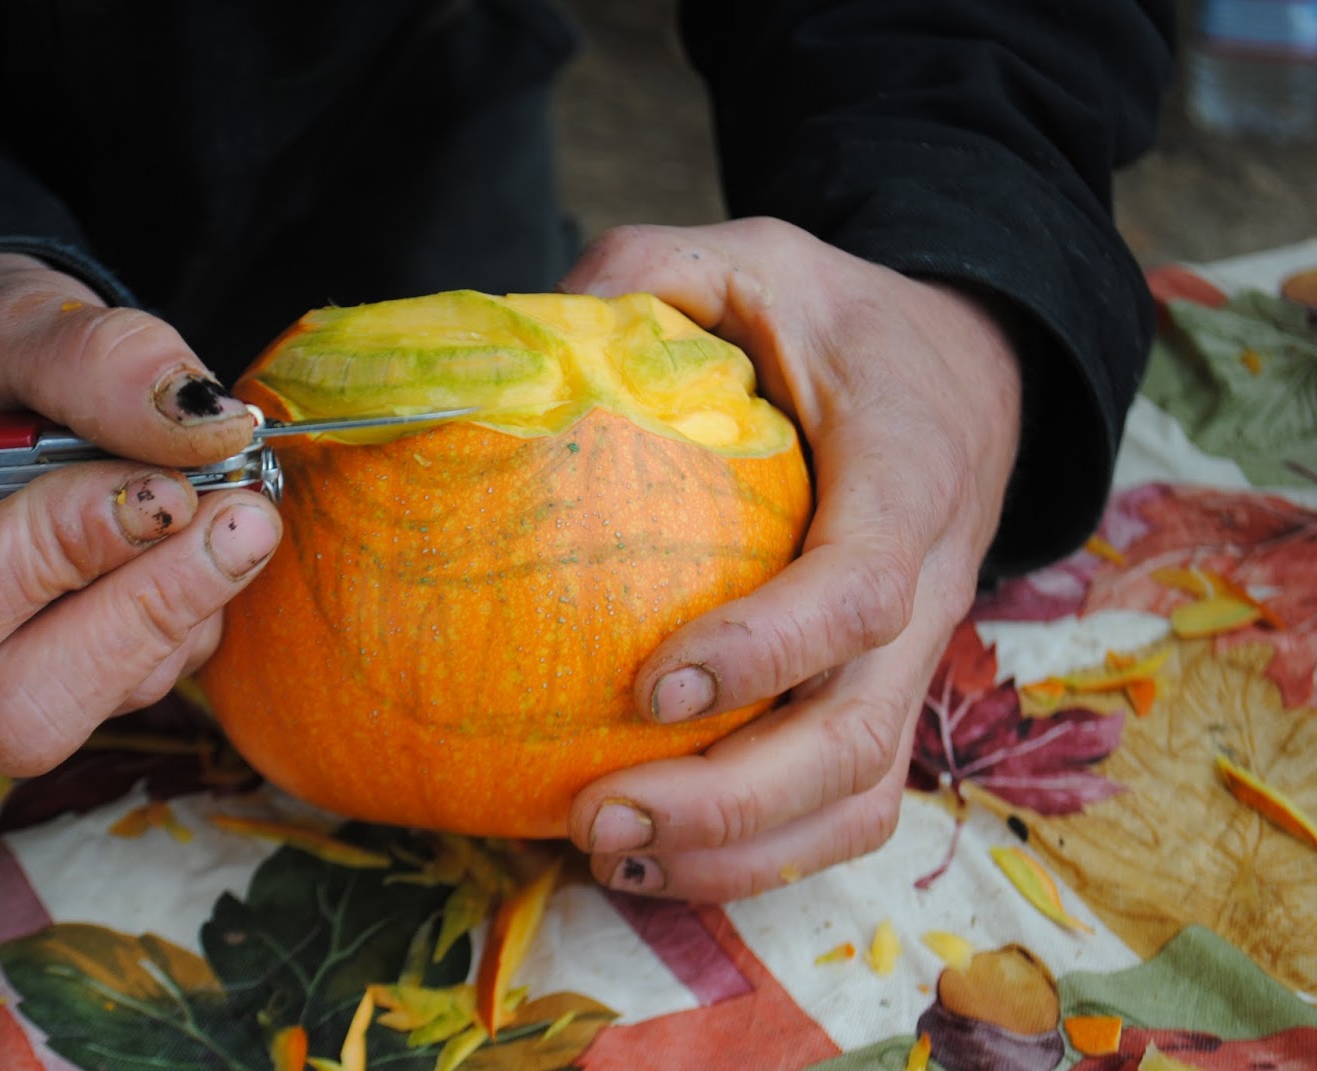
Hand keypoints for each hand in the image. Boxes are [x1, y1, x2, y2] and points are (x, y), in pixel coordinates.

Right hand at [0, 254, 282, 774]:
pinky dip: (187, 624)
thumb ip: (98, 360)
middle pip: (12, 707)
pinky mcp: (51, 702)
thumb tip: (207, 423)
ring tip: (229, 516)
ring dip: (180, 616)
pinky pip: (134, 698)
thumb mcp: (21, 327)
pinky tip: (190, 548)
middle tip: (237, 519)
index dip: (67, 550)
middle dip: (144, 611)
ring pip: (87, 714)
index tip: (167, 485)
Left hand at [560, 219, 1021, 900]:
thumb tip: (531, 327)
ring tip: (608, 852)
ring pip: (858, 797)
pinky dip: (758, 855)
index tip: (649, 685)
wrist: (963, 376)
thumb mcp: (761, 257)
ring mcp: (913, 658)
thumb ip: (655, 270)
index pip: (861, 588)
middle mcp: (929, 588)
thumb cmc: (848, 324)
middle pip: (856, 736)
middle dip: (731, 802)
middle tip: (596, 814)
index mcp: (908, 477)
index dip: (767, 650)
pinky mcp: (883, 695)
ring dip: (741, 853)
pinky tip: (651, 853)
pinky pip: (844, 805)